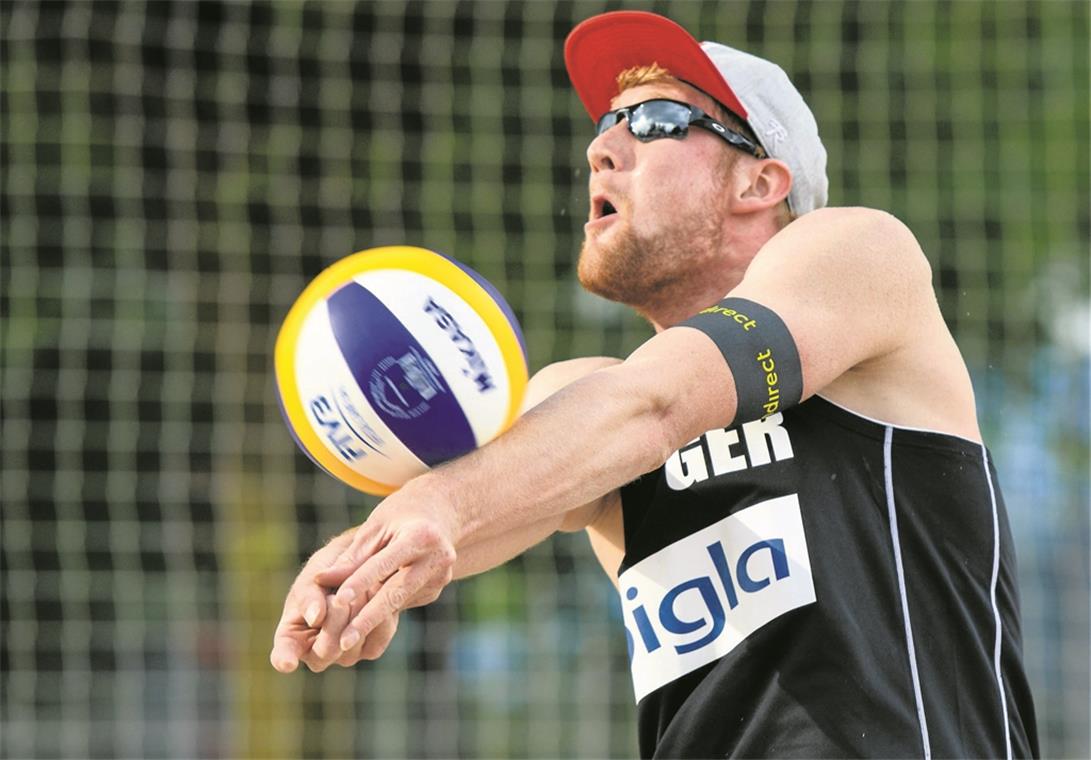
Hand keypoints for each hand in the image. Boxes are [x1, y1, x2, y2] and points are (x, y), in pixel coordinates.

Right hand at [269, 532, 400, 671]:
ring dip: (356, 612)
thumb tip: (314, 618)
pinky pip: (376, 639)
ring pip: (351, 646)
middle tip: (338, 595)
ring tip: (356, 590)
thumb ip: (310, 595)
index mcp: (292, 635)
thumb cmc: (327, 569)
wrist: (362, 562)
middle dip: (334, 619)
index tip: (287, 664)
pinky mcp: (370, 649)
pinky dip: (377, 613)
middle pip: (326, 651)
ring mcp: (344, 655)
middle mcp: (316, 653)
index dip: (285, 658)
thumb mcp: (314, 576)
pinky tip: (373, 594)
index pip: (284, 653)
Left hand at [314, 480, 458, 652]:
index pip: (384, 563)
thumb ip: (352, 556)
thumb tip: (321, 580)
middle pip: (396, 592)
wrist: (438, 516)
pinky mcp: (435, 590)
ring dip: (371, 620)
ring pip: (399, 602)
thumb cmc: (399, 516)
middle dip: (368, 618)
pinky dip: (382, 611)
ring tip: (344, 639)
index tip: (337, 601)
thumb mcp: (375, 527)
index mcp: (422, 535)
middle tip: (343, 642)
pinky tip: (363, 621)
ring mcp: (440, 577)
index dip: (360, 582)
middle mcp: (437, 558)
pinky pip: (403, 602)